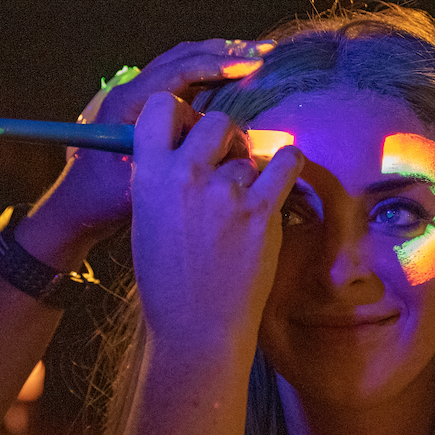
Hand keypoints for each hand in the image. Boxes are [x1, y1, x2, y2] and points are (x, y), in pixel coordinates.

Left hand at [23, 40, 271, 264]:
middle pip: (184, 57)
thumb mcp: (139, 180)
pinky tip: (237, 83)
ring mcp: (141, 100)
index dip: (216, 65)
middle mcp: (134, 92)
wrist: (78, 210)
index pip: (178, 70)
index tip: (251, 67)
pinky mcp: (150, 111)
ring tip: (256, 60)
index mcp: (129, 102)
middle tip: (262, 54)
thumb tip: (215, 139)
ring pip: (185, 66)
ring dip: (219, 61)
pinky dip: (212, 78)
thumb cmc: (103, 199)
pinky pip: (184, 84)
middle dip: (224, 53)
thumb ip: (174, 157)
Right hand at [129, 92, 300, 357]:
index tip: (192, 131)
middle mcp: (185, 174)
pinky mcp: (260, 211)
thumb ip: (161, 178)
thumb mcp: (145, 220)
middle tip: (229, 166)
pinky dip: (289, 165)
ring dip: (251, 173)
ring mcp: (224, 191)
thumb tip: (186, 148)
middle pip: (217, 122)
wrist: (195, 328)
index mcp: (149, 174)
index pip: (162, 106)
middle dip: (227, 140)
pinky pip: (286, 164)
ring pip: (249, 155)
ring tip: (243, 207)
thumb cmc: (168, 280)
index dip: (181, 113)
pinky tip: (285, 174)